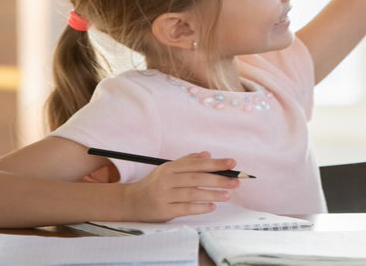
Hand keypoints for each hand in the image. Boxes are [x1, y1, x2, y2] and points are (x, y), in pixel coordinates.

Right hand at [121, 151, 239, 221]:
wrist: (131, 201)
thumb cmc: (154, 184)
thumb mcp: (167, 169)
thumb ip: (187, 161)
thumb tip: (207, 154)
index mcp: (170, 168)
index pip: (196, 164)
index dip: (215, 163)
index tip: (232, 163)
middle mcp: (167, 180)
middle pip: (197, 178)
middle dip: (218, 179)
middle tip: (235, 181)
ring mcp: (164, 196)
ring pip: (192, 194)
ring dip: (212, 194)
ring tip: (227, 195)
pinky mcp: (163, 210)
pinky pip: (185, 208)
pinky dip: (199, 207)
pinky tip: (211, 206)